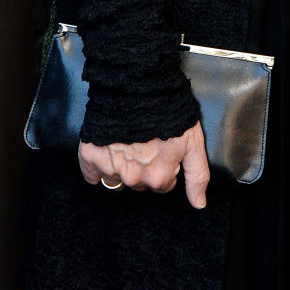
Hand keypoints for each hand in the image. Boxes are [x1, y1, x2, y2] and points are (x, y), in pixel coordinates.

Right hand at [78, 120, 209, 206]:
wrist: (140, 85)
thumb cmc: (170, 110)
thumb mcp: (194, 141)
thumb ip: (198, 176)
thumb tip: (199, 204)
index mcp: (158, 176)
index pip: (163, 184)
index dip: (167, 165)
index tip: (166, 148)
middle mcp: (133, 178)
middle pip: (140, 182)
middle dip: (146, 167)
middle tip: (149, 141)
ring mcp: (111, 167)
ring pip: (118, 178)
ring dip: (124, 164)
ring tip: (130, 140)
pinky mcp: (91, 155)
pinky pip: (92, 173)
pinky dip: (98, 165)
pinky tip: (108, 149)